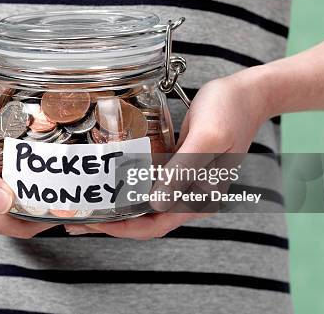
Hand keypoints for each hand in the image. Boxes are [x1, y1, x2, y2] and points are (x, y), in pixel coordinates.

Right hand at [0, 85, 54, 237]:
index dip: (44, 218)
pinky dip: (37, 188)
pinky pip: (23, 196)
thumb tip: (3, 204)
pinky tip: (53, 174)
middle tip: (75, 188)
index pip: (18, 227)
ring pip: (26, 210)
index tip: (69, 201)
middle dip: (49, 209)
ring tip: (67, 181)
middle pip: (25, 222)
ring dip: (45, 198)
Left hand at [66, 72, 270, 238]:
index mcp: (200, 199)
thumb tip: (156, 203)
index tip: (93, 223)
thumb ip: (184, 170)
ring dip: (116, 206)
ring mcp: (183, 182)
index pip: (155, 225)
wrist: (247, 93)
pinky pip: (147, 183)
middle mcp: (190, 196)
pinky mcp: (177, 166)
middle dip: (111, 222)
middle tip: (76, 218)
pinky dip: (126, 186)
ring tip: (85, 204)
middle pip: (145, 219)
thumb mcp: (207, 137)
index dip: (122, 229)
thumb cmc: (229, 111)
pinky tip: (107, 180)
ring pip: (144, 203)